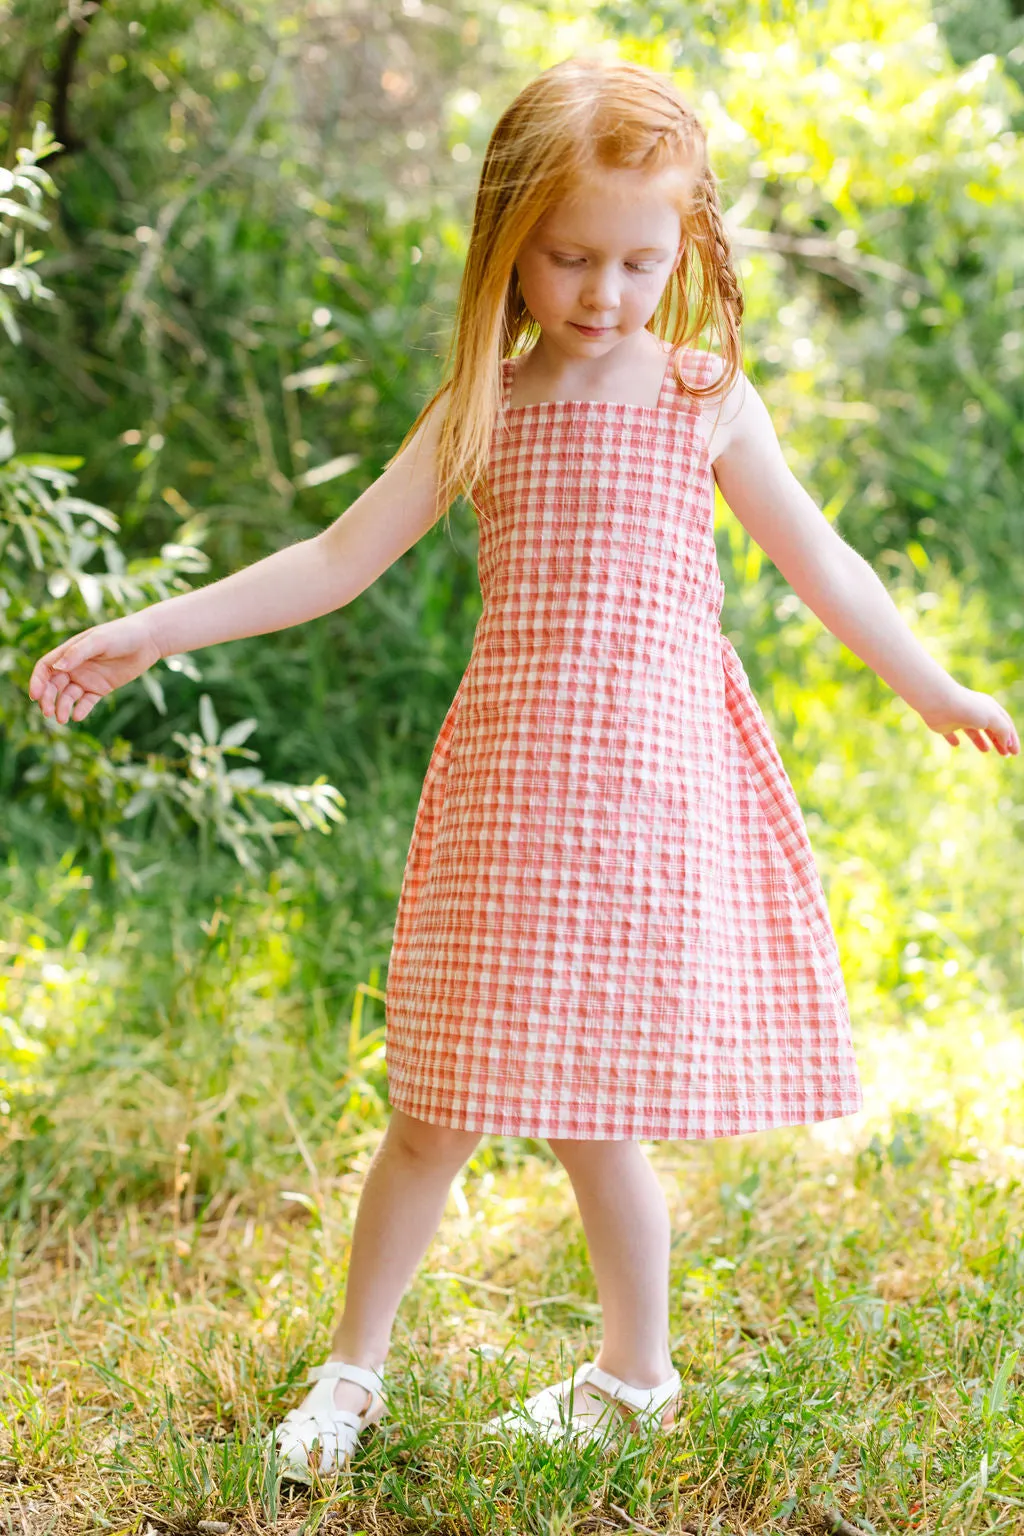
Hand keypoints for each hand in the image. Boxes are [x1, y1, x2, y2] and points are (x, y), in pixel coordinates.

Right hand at [27, 613, 162, 725]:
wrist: (148, 640)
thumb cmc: (122, 634)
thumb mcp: (99, 640)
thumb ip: (78, 653)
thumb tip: (58, 667)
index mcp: (69, 652)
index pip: (45, 668)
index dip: (37, 681)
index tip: (35, 695)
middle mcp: (75, 666)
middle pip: (53, 685)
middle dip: (48, 699)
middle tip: (48, 713)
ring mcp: (87, 678)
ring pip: (68, 696)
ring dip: (62, 707)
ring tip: (63, 719)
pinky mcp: (101, 688)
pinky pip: (87, 702)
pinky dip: (81, 710)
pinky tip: (78, 716)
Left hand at [915, 682, 1018, 754]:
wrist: (939, 702)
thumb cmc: (969, 708)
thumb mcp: (994, 719)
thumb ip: (1003, 731)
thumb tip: (1006, 744)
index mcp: (989, 708)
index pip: (1005, 724)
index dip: (1011, 739)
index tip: (1015, 753)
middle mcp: (975, 712)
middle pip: (990, 728)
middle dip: (999, 741)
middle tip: (1005, 755)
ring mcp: (959, 718)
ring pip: (972, 731)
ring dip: (980, 741)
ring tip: (986, 750)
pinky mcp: (944, 724)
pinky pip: (949, 732)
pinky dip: (952, 738)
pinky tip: (955, 744)